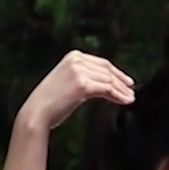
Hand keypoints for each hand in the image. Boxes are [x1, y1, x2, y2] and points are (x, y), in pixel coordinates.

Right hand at [16, 51, 134, 134]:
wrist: (37, 113)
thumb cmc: (49, 102)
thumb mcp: (66, 81)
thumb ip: (82, 76)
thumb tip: (103, 83)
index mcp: (73, 56)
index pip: (101, 63)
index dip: (116, 72)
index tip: (126, 81)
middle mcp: (77, 60)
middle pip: (107, 70)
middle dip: (121, 81)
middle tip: (131, 90)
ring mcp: (80, 72)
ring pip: (109, 80)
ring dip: (122, 90)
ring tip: (130, 98)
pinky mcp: (83, 85)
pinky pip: (107, 89)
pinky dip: (118, 96)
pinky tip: (125, 101)